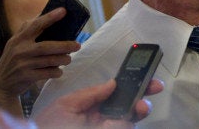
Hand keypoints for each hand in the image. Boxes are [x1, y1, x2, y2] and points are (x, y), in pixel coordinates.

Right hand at [0, 8, 80, 116]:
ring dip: (63, 59)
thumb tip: (54, 22)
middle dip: (65, 46)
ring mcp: (22, 64)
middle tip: (77, 45)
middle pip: (47, 46)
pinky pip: (48, 73)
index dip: (50, 17)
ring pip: (50, 61)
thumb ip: (29, 33)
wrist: (1, 84)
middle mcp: (19, 50)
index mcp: (18, 39)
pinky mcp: (26, 77)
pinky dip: (57, 71)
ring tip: (68, 59)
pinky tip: (59, 70)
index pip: (36, 25)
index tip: (64, 10)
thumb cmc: (15, 60)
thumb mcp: (16, 44)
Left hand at [34, 78, 163, 128]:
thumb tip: (113, 83)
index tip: (146, 75)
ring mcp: (107, 126)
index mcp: (92, 105)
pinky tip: (121, 122)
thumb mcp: (66, 105)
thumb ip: (91, 94)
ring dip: (136, 112)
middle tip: (151, 93)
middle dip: (141, 97)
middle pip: (129, 106)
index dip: (132, 83)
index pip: (117, 92)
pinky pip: (123, 127)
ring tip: (138, 108)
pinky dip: (124, 124)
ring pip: (129, 120)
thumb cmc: (47, 127)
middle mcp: (102, 118)